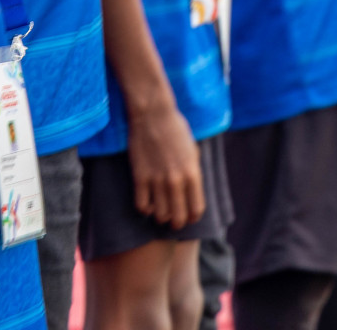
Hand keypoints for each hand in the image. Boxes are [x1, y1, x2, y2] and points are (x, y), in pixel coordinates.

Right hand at [126, 100, 203, 228]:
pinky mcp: (140, 176)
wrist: (153, 113)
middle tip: (173, 220)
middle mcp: (176, 180)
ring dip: (160, 217)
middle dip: (177, 223)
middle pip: (179, 218)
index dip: (193, 217)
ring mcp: (157, 179)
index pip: (197, 209)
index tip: (189, 217)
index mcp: (193, 173)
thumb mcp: (193, 149)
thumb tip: (192, 190)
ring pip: (160, 215)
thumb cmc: (175, 128)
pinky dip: (145, 209)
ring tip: (160, 211)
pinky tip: (147, 202)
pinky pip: (142, 206)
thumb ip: (193, 171)